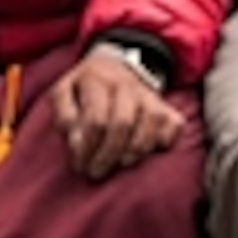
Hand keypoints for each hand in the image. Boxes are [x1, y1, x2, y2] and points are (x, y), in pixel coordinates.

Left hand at [48, 48, 184, 181]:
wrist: (113, 66)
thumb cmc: (85, 89)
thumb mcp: (63, 92)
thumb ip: (64, 116)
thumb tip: (76, 143)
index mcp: (97, 80)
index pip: (96, 119)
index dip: (87, 148)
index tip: (79, 164)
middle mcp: (126, 85)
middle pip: (122, 124)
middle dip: (107, 155)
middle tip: (96, 171)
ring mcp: (149, 95)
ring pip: (151, 124)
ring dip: (134, 151)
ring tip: (120, 162)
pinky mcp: (166, 106)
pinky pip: (174, 125)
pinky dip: (164, 141)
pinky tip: (149, 151)